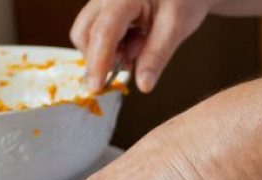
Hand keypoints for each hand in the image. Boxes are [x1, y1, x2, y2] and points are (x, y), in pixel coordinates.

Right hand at [70, 0, 214, 92]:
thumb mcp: (176, 27)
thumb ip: (157, 56)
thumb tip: (143, 85)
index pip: (103, 32)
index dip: (98, 63)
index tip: (97, 88)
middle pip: (84, 33)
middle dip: (100, 58)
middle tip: (129, 67)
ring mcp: (104, 0)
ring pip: (89, 34)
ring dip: (109, 52)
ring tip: (140, 47)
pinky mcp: (107, 8)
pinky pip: (100, 31)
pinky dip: (115, 45)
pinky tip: (137, 40)